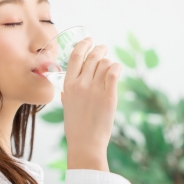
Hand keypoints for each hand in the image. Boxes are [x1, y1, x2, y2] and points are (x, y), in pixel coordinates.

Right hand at [61, 37, 121, 171]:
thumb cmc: (76, 126)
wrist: (85, 142)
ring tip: (110, 65)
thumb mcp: (66, 104)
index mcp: (68, 85)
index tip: (89, 40)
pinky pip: (114, 72)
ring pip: (104, 63)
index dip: (83, 45)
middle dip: (99, 49)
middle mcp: (81, 84)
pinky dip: (116, 67)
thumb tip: (69, 82)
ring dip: (108, 61)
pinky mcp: (109, 96)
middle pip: (92, 57)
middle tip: (103, 48)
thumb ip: (68, 90)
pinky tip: (117, 70)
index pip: (75, 56)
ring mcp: (95, 89)